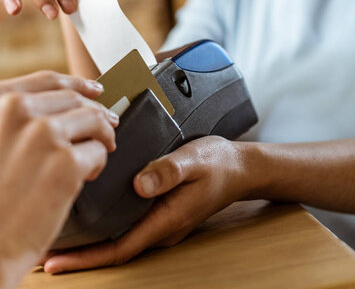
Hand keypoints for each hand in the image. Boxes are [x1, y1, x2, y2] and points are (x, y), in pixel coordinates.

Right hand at [0, 72, 118, 288]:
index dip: (77, 83)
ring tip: (103, 149)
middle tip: (110, 123)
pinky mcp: (66, 162)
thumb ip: (18, 120)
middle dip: (97, 111)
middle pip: (75, 100)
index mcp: (0, 102)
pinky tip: (88, 176)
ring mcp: (44, 134)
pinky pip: (98, 150)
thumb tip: (62, 107)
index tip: (95, 89)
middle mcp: (19, 111)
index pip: (48, 80)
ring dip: (102, 135)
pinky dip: (99, 162)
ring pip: (93, 120)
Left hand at [43, 136, 249, 272]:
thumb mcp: (194, 160)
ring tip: (61, 240)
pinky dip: (106, 228)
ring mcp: (161, 221)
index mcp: (166, 218)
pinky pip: (128, 226)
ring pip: (120, 239)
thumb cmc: (217, 163)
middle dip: (81, 255)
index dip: (87, 258)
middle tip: (47, 255)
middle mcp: (160, 226)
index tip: (57, 263)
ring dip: (91, 243)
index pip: (120, 248)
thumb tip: (138, 185)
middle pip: (114, 249)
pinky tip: (92, 217)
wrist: (239, 168)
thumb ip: (168, 171)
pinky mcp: (160, 211)